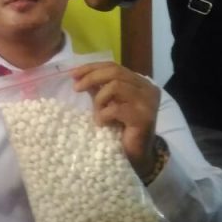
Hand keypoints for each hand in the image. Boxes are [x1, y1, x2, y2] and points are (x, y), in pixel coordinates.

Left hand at [72, 62, 159, 178]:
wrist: (137, 154)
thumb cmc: (121, 129)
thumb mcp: (107, 103)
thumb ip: (98, 89)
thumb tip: (79, 76)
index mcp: (140, 82)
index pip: (114, 66)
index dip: (91, 67)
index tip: (73, 74)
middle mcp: (147, 89)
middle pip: (115, 72)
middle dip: (91, 77)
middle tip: (76, 88)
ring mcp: (148, 102)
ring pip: (116, 86)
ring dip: (99, 99)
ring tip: (97, 113)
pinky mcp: (144, 117)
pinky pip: (116, 108)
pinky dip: (103, 115)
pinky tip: (102, 123)